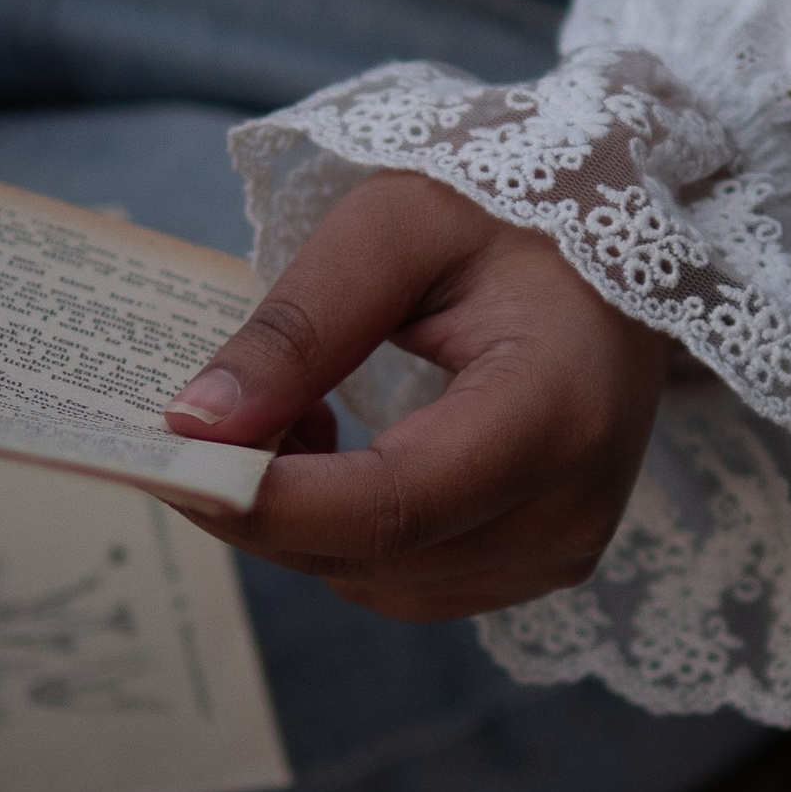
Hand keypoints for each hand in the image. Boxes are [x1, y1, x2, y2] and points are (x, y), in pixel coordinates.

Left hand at [162, 171, 668, 620]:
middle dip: (258, 501)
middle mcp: (570, 509)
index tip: (166, 457)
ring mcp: (561, 551)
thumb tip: (196, 423)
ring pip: (372, 579)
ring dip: (295, 517)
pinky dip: (338, 531)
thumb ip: (298, 326)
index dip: (267, 500)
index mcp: (556, 413)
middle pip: (370, 553)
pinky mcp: (541, 565)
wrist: (624, 243)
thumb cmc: (511, 212)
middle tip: (195, 415)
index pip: (391, 504)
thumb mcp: (396, 225)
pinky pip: (402, 579)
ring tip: (284, 411)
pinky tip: (331, 451)